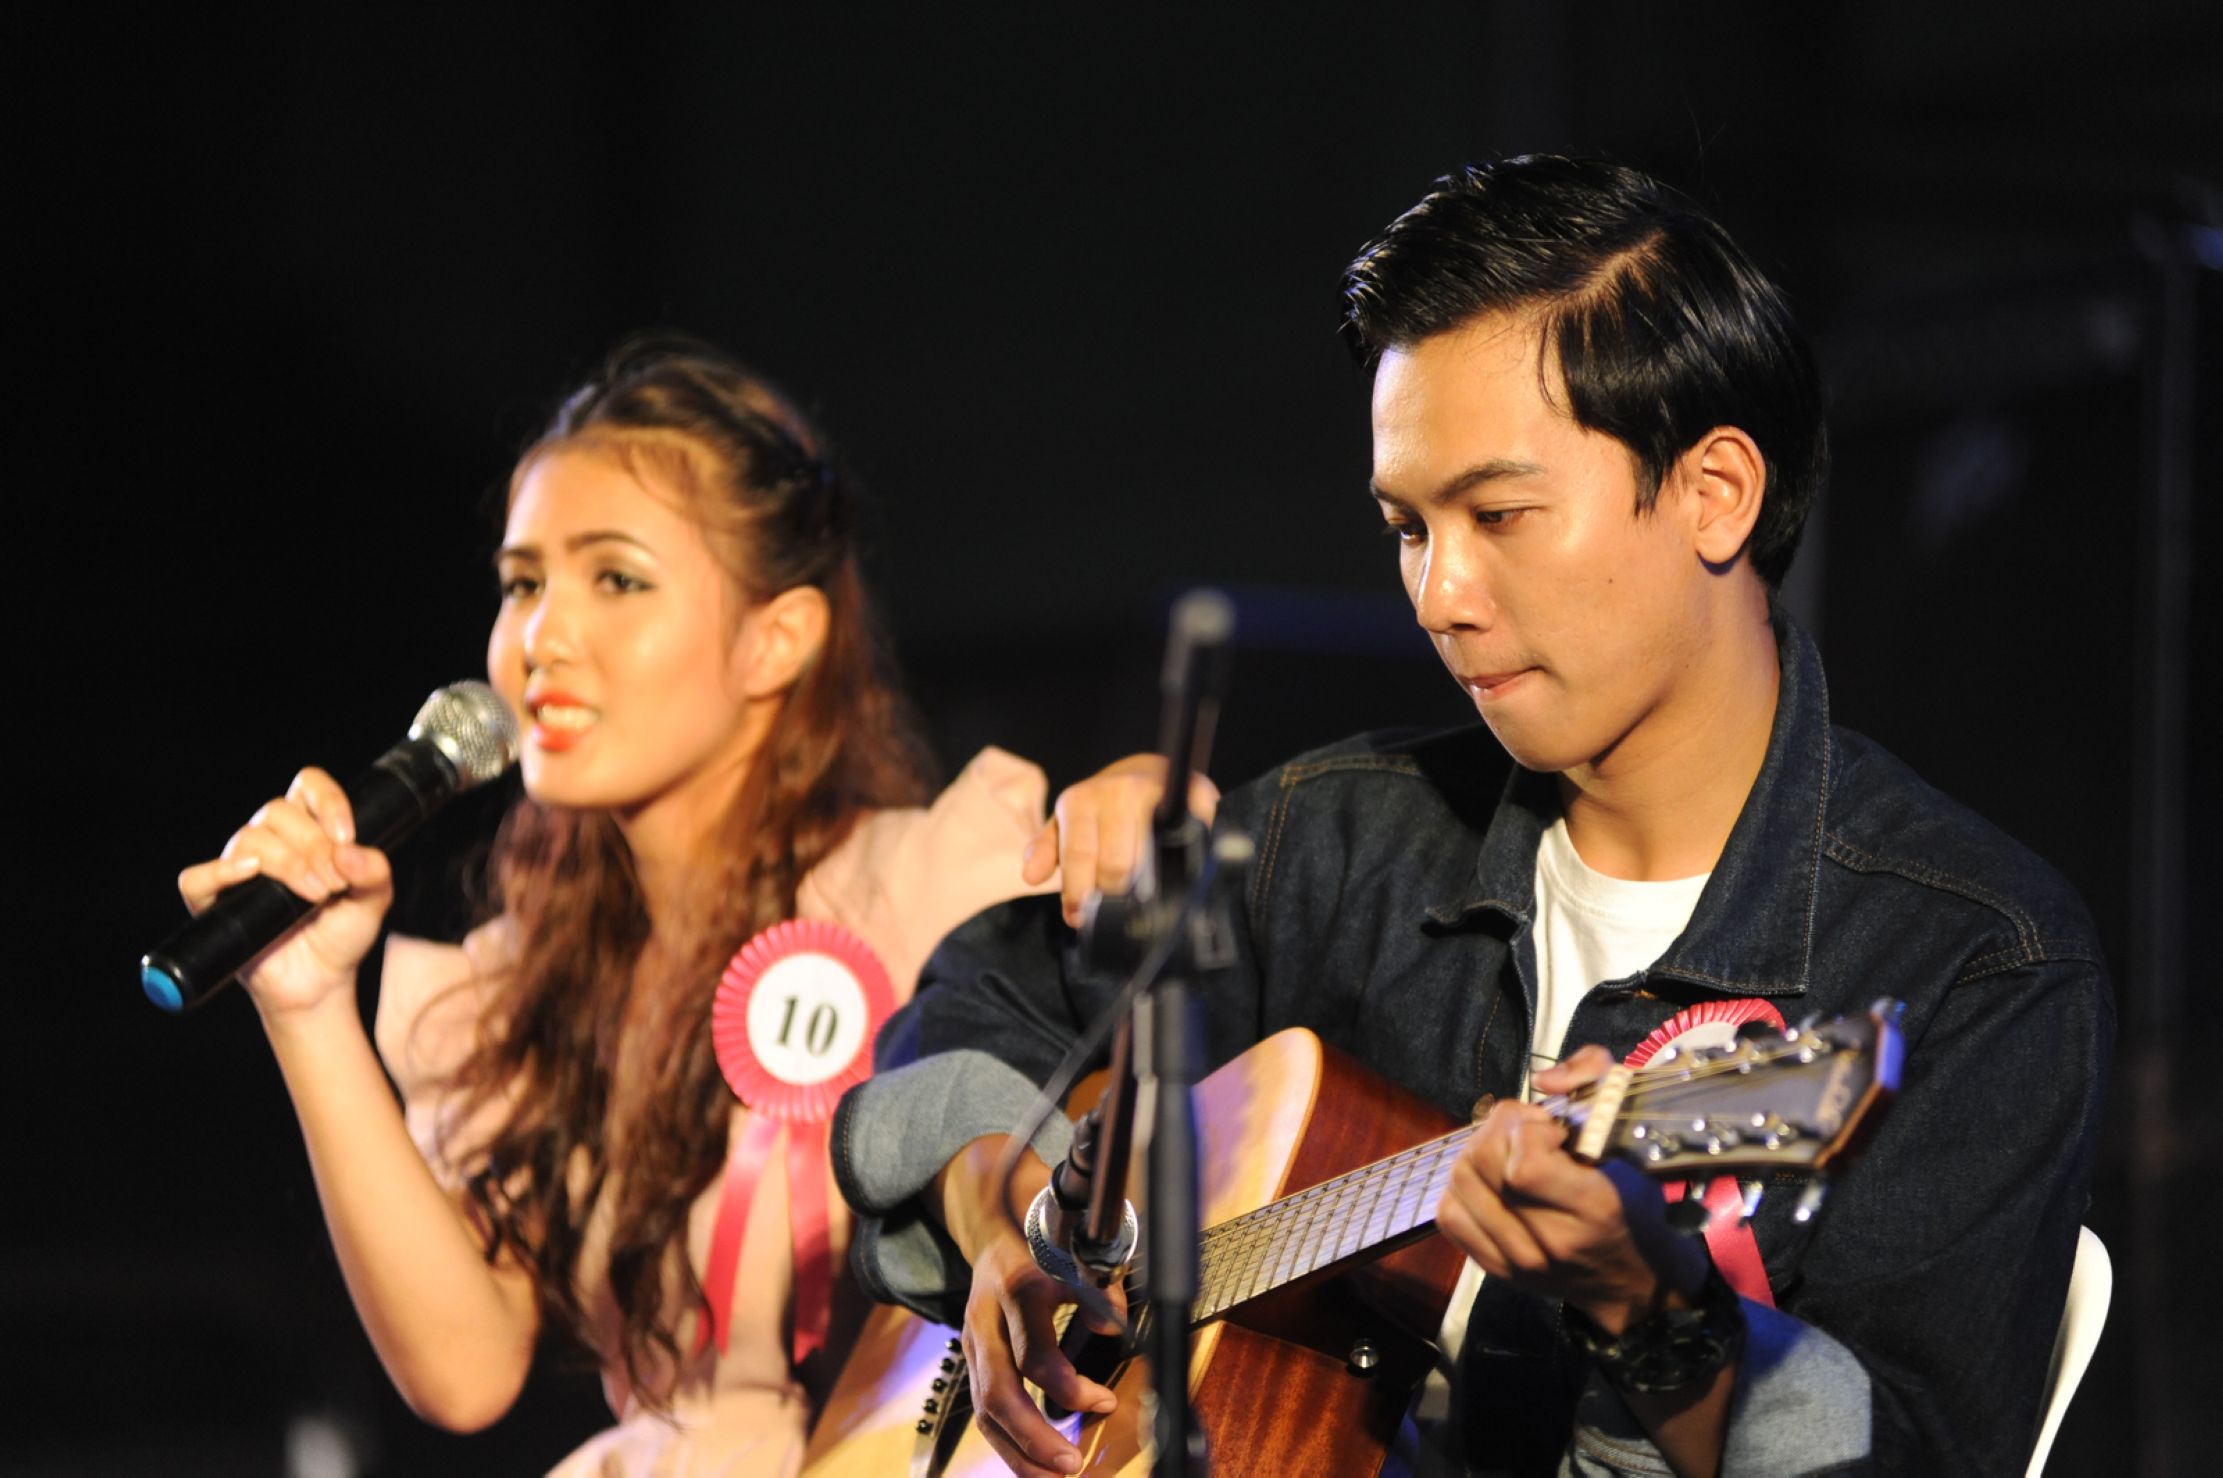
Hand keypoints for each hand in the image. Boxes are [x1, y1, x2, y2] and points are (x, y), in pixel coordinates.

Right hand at [175, 766, 392, 1017]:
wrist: (322, 983)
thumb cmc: (342, 934)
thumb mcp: (373, 901)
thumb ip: (374, 872)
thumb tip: (348, 851)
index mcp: (308, 829)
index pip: (307, 786)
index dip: (327, 802)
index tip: (347, 836)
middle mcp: (271, 842)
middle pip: (277, 811)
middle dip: (313, 844)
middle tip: (335, 882)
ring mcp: (239, 870)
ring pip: (248, 838)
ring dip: (287, 862)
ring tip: (316, 895)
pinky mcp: (214, 903)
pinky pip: (197, 878)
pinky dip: (220, 872)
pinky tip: (250, 873)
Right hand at [937, 1138, 1127, 1476]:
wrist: (998, 1228)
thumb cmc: (1050, 1246)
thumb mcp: (1080, 1256)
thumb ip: (1100, 1291)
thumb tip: (1114, 1332)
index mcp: (1018, 1291)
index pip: (1035, 1355)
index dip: (1070, 1387)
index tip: (1104, 1402)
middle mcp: (988, 1319)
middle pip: (1000, 1391)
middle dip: (1034, 1436)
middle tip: (1071, 1465)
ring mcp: (973, 1340)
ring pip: (984, 1407)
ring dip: (1017, 1451)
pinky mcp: (970, 1357)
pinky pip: (981, 1409)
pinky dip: (1005, 1442)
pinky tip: (1030, 1465)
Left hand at [1020, 755, 1220, 927]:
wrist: (1144, 771)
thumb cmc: (1101, 807)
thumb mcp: (1064, 824)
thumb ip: (1044, 851)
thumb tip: (1030, 877)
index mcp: (1080, 800)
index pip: (1079, 856)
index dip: (1078, 893)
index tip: (1080, 918)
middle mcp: (1116, 791)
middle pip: (1116, 863)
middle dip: (1111, 894)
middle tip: (1112, 904)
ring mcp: (1155, 792)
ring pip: (1149, 857)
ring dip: (1144, 884)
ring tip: (1138, 890)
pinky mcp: (1190, 793)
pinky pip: (1186, 836)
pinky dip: (1180, 856)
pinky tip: (1173, 864)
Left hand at [1435, 1045, 1706, 1333]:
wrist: (1633, 1276)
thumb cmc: (1633, 1201)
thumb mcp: (1634, 1134)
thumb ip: (1596, 1079)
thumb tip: (1545, 1080)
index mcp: (1593, 1207)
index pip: (1524, 1165)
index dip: (1530, 1131)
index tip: (1554, 1131)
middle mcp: (1551, 1240)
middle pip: (1482, 1163)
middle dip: (1501, 1129)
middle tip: (1529, 1133)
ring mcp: (1519, 1261)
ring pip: (1460, 1182)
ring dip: (1479, 1151)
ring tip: (1511, 1153)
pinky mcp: (1497, 1269)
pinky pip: (1450, 1213)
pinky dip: (1463, 1187)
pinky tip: (1492, 1182)